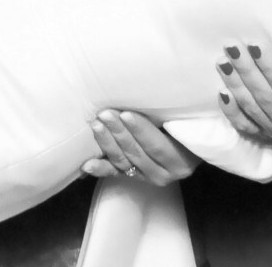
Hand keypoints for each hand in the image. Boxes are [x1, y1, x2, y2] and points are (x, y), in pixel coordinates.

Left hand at [81, 109, 198, 185]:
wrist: (185, 146)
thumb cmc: (183, 126)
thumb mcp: (183, 122)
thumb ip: (171, 117)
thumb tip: (151, 94)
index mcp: (180, 162)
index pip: (157, 147)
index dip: (141, 131)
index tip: (126, 114)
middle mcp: (163, 175)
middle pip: (137, 152)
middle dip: (119, 132)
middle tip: (105, 114)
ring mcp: (145, 177)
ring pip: (123, 160)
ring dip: (107, 143)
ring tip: (96, 126)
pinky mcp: (132, 176)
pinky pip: (115, 172)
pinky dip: (100, 168)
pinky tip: (87, 164)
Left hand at [215, 41, 271, 143]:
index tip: (257, 45)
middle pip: (267, 98)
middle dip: (248, 70)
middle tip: (232, 44)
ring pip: (254, 109)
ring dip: (236, 84)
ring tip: (223, 59)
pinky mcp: (266, 136)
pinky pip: (245, 126)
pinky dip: (232, 111)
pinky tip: (222, 92)